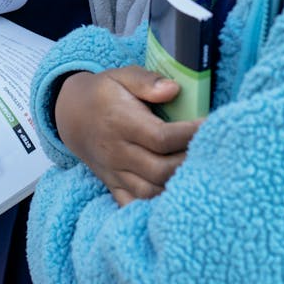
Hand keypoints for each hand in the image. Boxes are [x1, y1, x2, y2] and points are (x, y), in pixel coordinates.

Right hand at [54, 66, 201, 205]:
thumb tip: (174, 90)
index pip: (161, 138)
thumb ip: (147, 81)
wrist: (72, 114)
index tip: (211, 126)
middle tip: (210, 151)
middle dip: (189, 163)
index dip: (190, 135)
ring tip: (198, 172)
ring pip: (150, 192)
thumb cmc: (105, 93)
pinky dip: (154, 207)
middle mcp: (117, 152)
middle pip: (160, 170)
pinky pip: (133, 205)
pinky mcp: (113, 185)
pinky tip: (174, 198)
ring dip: (177, 187)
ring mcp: (114, 173)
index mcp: (122, 123)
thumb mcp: (122, 75)